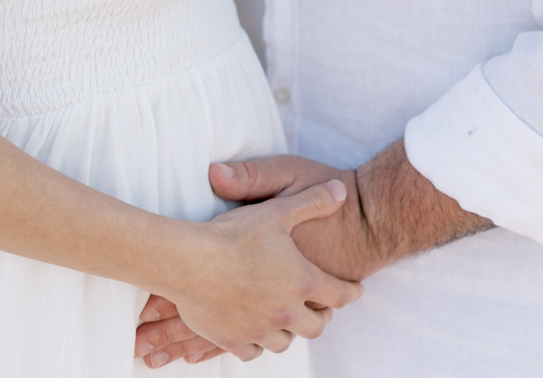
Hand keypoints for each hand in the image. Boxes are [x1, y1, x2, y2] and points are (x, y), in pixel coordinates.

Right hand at [149, 179, 361, 364]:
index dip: (350, 291)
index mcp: (301, 282)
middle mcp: (285, 311)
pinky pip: (252, 352)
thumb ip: (312, 201)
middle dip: (320, 318)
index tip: (355, 291)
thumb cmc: (232, 235)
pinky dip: (255, 344)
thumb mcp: (277, 209)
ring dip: (288, 332)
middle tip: (320, 311)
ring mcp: (259, 329)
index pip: (339, 293)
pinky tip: (253, 335)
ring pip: (284, 342)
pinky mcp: (233, 339)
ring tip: (285, 322)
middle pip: (315, 326)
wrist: (187, 260)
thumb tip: (341, 190)